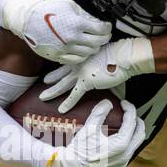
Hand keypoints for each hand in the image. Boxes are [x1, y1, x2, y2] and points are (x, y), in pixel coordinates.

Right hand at [2, 0, 112, 63]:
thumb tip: (97, 22)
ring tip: (93, 42)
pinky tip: (83, 49)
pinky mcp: (59, 56)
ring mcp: (66, 49)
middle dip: (104, 38)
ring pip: (89, 53)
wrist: (28, 20)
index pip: (101, 30)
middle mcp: (73, 38)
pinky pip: (77, 60)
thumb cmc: (48, 10)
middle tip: (104, 35)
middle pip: (98, 43)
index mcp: (77, 23)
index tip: (107, 26)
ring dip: (94, 47)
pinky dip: (83, 55)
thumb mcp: (69, 5)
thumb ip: (85, 15)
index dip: (107, 28)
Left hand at [40, 38, 154, 112]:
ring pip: (63, 84)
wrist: (123, 56)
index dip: (60, 68)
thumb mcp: (103, 58)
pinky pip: (74, 95)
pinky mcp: (86, 82)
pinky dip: (68, 103)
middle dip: (51, 80)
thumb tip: (105, 75)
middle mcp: (78, 64)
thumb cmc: (118, 56)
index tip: (54, 70)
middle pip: (61, 73)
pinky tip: (61, 110)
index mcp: (82, 57)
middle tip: (43, 83)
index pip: (67, 63)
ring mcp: (80, 73)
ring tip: (42, 97)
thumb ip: (100, 66)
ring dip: (52, 92)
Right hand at [45, 100, 145, 166]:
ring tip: (125, 123)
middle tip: (129, 112)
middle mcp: (125, 155)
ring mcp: (123, 162)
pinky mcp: (118, 166)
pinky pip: (129, 151)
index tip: (124, 104)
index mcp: (121, 144)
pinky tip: (119, 136)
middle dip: (137, 120)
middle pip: (140, 133)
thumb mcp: (89, 128)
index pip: (131, 122)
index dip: (129, 109)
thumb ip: (100, 112)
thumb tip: (107, 103)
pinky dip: (128, 141)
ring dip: (133, 132)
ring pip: (136, 143)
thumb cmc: (80, 151)